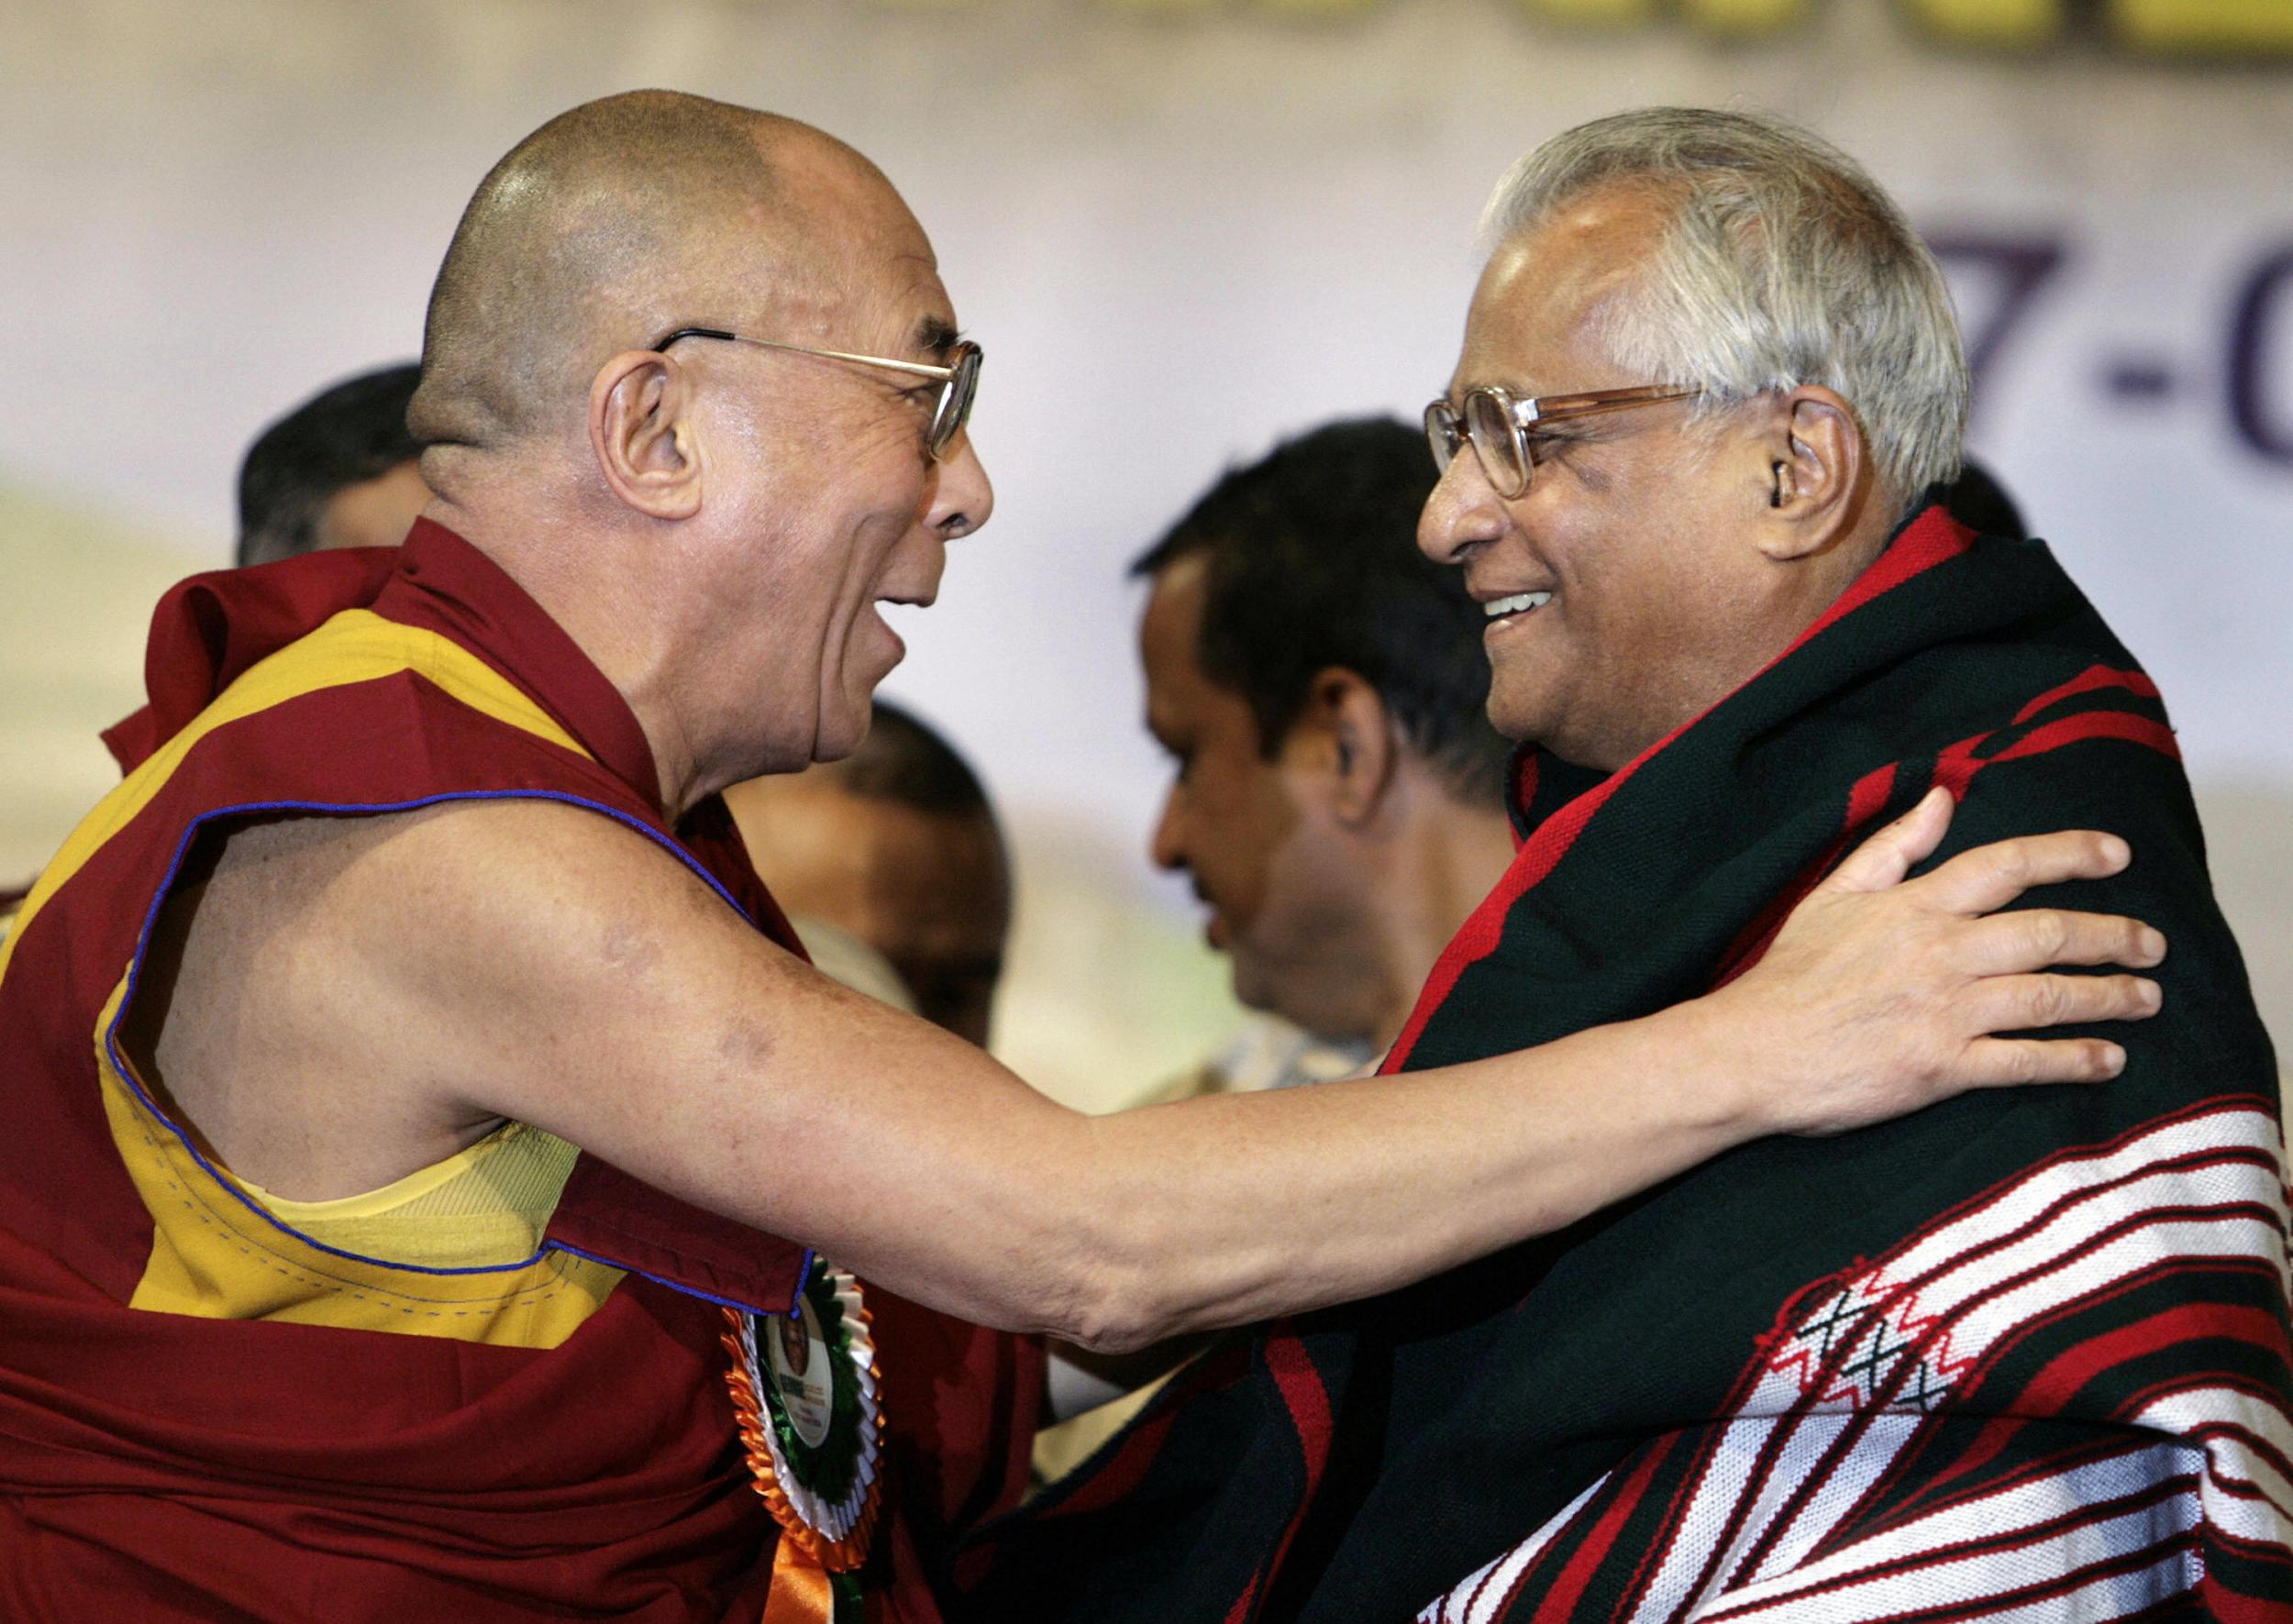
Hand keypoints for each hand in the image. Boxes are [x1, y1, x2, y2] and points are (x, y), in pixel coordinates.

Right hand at [1707, 787, 2164, 1137]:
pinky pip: (2024, 1060)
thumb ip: (1893, 848)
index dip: (2069, 854)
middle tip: (2151, 944)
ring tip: (2146, 998)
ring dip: (2109, 996)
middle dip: (2111, 935)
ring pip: (2048, 996)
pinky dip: (2073, 1058)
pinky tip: (2107, 1058)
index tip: (2116, 855)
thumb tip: (1940, 799)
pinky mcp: (1940, 1068)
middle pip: (2048, 933)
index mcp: (1915, 905)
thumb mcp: (1832, 894)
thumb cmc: (1788, 975)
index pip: (2006, 865)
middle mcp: (1940, 952)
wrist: (1750, 1050)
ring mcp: (1943, 1011)